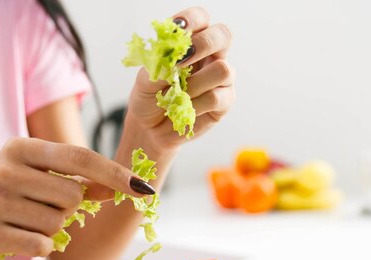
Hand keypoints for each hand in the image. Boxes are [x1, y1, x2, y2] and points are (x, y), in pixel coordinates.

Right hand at [0, 138, 152, 258]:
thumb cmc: (10, 194)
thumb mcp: (40, 177)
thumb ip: (81, 180)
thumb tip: (128, 186)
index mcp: (21, 147)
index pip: (79, 157)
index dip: (114, 174)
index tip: (143, 188)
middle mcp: (5, 169)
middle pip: (73, 197)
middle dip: (69, 209)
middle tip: (41, 206)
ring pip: (59, 224)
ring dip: (53, 229)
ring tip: (26, 221)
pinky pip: (42, 246)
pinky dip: (41, 247)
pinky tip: (19, 237)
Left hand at [127, 7, 234, 150]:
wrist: (150, 129)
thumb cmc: (149, 98)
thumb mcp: (145, 80)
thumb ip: (158, 66)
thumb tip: (173, 59)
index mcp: (191, 42)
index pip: (199, 19)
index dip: (191, 21)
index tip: (176, 32)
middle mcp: (210, 56)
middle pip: (223, 35)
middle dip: (203, 44)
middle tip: (181, 62)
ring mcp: (220, 79)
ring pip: (223, 69)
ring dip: (195, 84)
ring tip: (178, 96)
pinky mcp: (225, 101)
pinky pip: (217, 98)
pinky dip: (196, 105)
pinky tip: (185, 109)